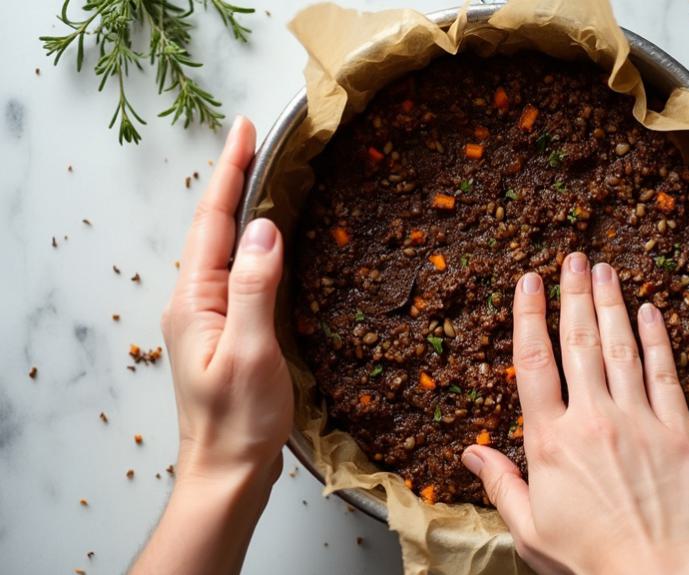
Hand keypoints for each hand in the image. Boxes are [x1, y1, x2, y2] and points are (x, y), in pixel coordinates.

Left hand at [161, 116, 291, 484]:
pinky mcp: (224, 329)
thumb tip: (263, 228)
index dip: (231, 172)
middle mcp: (194, 300)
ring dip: (240, 204)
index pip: (213, 222)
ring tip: (262, 170)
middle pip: (212, 226)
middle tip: (255, 137)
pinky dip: (250, 240)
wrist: (227, 471)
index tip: (245, 129)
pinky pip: (235, 270)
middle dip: (233, 178)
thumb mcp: (251, 351)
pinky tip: (266, 236)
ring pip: (223, 246)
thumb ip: (253, 286)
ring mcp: (207, 315)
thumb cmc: (239, 420)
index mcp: (195, 299)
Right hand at [461, 253, 688, 574]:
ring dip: (611, 304)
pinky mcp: (678, 430)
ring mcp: (638, 420)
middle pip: (579, 343)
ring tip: (605, 270)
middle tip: (572, 259)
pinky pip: (664, 373)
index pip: (534, 364)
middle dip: (573, 295)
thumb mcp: (529, 530)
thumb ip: (501, 485)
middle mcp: (592, 419)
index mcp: (551, 442)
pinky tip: (650, 311)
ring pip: (621, 347)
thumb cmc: (592, 562)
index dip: (530, 317)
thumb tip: (471, 455)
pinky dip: (656, 338)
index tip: (529, 283)